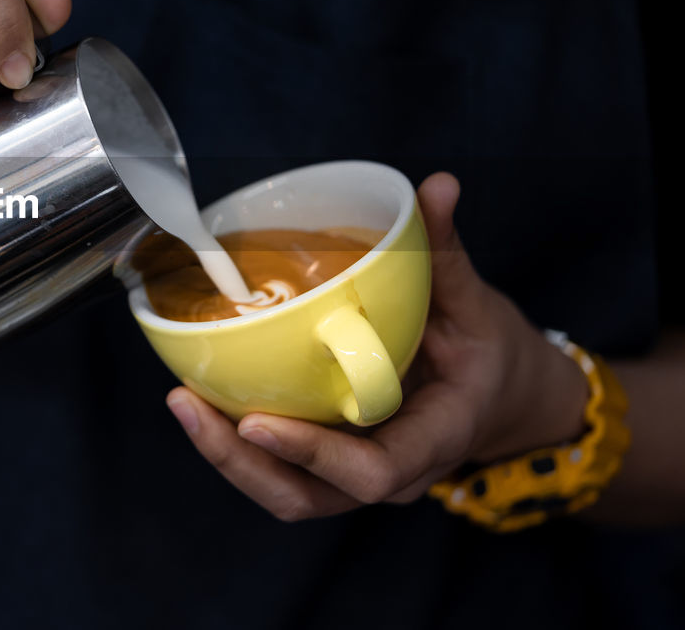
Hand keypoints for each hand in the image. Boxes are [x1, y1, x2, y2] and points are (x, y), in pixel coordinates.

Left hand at [165, 172, 590, 520]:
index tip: (253, 421)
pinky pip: (281, 471)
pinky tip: (202, 399)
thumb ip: (446, 252)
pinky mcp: (333, 463)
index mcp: (433, 439)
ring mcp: (356, 475)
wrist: (502, 397)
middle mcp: (392, 473)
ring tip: (182, 403)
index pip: (370, 471)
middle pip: (305, 498)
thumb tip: (435, 186)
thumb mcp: (475, 304)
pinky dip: (238, 446)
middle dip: (240, 463)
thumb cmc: (488, 353)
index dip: (310, 453)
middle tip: (187, 404)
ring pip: (285, 493)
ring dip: (228, 460)